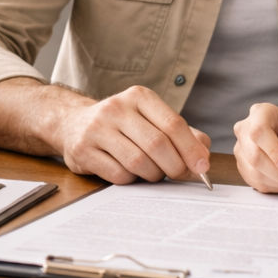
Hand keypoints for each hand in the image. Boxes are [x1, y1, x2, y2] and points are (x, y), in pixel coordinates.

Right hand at [55, 85, 211, 184]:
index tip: (202, 167)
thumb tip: (203, 156)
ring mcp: (97, 129)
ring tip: (153, 173)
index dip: (191, 149)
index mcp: (139, 96)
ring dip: (153, 175)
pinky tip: (131, 173)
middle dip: (175, 166)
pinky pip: (119, 175)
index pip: (173, 124)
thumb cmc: (123, 125)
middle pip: (157, 145)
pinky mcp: (83, 151)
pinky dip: (132, 180)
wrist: (73, 123)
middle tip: (179, 175)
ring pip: (139, 162)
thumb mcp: (151, 118)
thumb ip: (182, 133)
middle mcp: (116, 108)